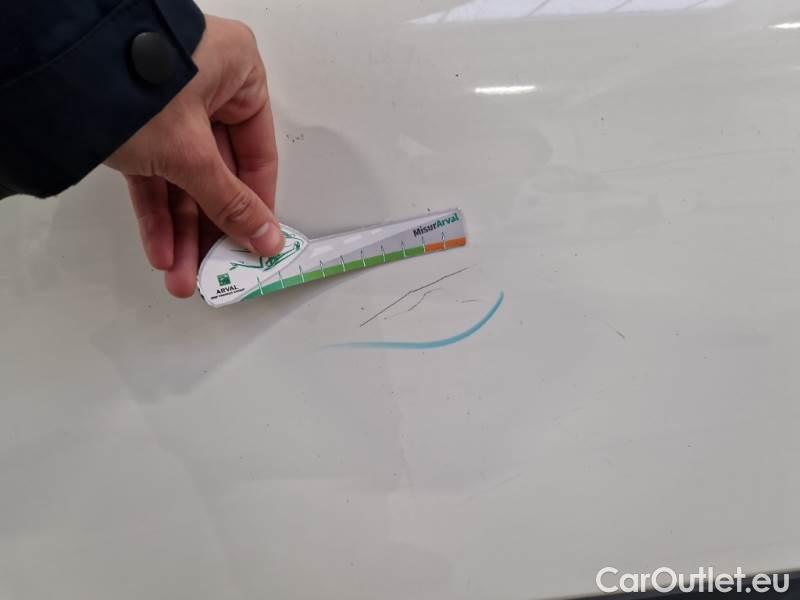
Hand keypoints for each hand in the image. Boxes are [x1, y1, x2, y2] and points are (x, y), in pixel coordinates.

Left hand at [105, 15, 282, 297]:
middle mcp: (208, 86)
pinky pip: (155, 174)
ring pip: (185, 178)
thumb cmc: (137, 90)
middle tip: (215, 269)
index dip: (257, 205)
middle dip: (210, 229)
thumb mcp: (193, 154)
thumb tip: (266, 239)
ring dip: (182, 231)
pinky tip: (161, 251)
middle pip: (220, 172)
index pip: (258, 153)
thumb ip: (231, 202)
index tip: (256, 244)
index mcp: (239, 74)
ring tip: (181, 276)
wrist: (55, 78)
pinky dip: (157, 212)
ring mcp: (169, 105)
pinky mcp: (136, 124)